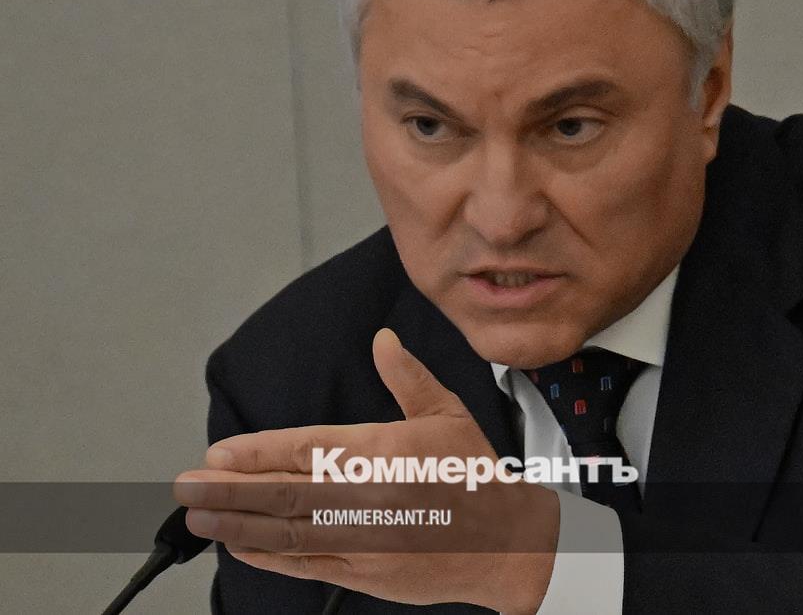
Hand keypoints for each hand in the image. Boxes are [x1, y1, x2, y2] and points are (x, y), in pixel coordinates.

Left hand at [174, 328, 558, 613]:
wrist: (509, 541)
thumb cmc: (477, 476)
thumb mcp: (447, 415)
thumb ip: (408, 378)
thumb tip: (383, 340)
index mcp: (382, 452)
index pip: (304, 449)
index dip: (255, 453)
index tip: (216, 455)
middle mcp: (365, 496)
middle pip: (281, 492)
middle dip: (227, 491)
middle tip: (184, 487)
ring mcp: (362, 539)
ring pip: (284, 531)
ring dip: (235, 524)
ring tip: (197, 517)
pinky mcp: (365, 572)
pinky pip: (305, 564)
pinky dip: (268, 556)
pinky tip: (240, 548)